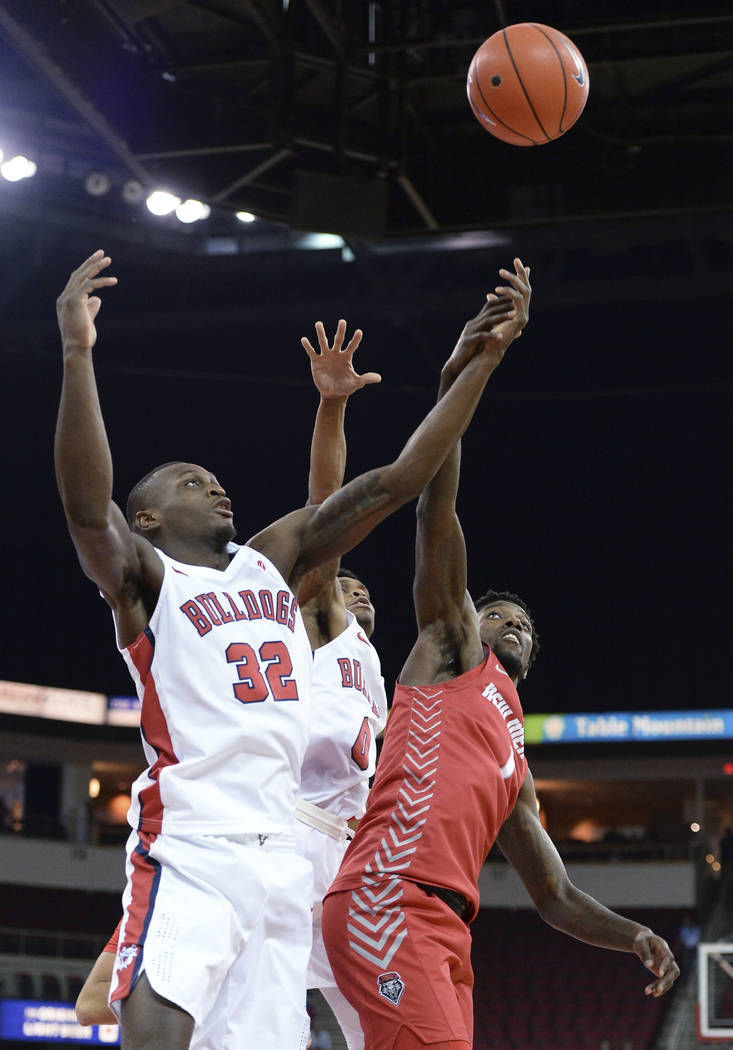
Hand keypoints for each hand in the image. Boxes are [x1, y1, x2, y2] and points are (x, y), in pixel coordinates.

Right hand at [56, 250, 116, 350]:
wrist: (76, 348)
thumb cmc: (82, 339)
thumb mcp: (88, 320)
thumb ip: (91, 309)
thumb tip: (98, 299)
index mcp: (66, 301)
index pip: (76, 281)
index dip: (86, 271)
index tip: (98, 263)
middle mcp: (64, 297)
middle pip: (77, 274)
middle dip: (90, 262)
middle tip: (102, 253)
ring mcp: (67, 298)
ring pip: (82, 276)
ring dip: (96, 266)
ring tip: (109, 259)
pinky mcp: (74, 301)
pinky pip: (89, 285)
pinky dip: (102, 281)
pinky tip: (114, 280)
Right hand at [302, 320, 380, 399]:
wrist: (333, 393)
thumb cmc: (346, 387)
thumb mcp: (356, 383)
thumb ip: (366, 379)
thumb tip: (379, 378)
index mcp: (346, 357)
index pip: (352, 346)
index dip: (355, 340)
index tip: (359, 332)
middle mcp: (336, 354)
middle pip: (338, 340)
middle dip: (340, 331)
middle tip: (342, 321)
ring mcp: (326, 356)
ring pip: (323, 342)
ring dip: (321, 333)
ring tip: (318, 324)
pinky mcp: (316, 361)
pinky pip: (312, 352)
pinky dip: (308, 346)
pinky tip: (304, 339)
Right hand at [443, 258, 530, 379]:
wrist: (456, 365)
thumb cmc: (471, 353)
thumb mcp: (485, 341)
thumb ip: (499, 333)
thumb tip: (519, 331)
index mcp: (477, 322)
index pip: (490, 306)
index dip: (503, 301)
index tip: (517, 298)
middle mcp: (473, 324)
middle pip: (490, 311)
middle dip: (505, 306)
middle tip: (518, 303)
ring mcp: (469, 332)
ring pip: (487, 321)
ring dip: (501, 317)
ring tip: (514, 315)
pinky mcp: (467, 342)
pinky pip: (481, 337)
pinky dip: (491, 336)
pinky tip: (501, 337)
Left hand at [488, 257, 530, 350]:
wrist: (490, 349)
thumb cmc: (490, 333)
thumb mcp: (493, 313)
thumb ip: (496, 303)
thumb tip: (490, 293)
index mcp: (519, 311)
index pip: (523, 290)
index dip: (523, 277)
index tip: (520, 263)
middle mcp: (524, 312)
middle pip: (527, 288)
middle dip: (522, 273)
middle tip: (516, 260)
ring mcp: (524, 316)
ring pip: (523, 291)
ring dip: (512, 280)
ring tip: (501, 272)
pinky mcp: (520, 319)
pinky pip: (517, 300)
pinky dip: (508, 292)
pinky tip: (496, 288)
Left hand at [633, 929, 679, 996]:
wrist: (643, 942)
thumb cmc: (642, 941)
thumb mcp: (640, 944)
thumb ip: (645, 953)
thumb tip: (648, 966)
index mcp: (664, 947)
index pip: (669, 957)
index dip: (665, 966)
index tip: (659, 974)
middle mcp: (669, 958)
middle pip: (674, 971)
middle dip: (666, 981)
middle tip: (657, 989)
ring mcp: (668, 966)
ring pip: (669, 979)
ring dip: (660, 987)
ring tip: (647, 992)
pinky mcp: (664, 973)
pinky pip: (665, 983)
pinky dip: (660, 989)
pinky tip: (652, 993)